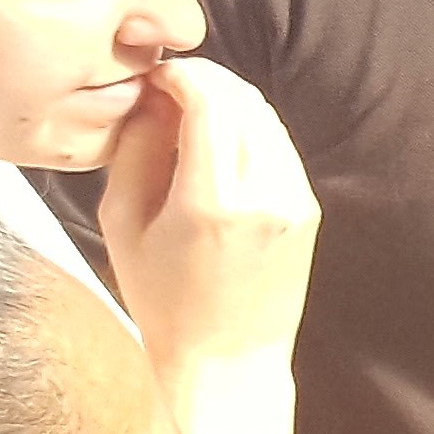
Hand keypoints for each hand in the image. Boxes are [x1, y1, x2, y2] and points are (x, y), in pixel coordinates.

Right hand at [91, 56, 318, 371]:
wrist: (227, 360)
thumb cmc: (163, 301)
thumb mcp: (123, 224)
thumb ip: (137, 149)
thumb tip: (152, 96)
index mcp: (212, 201)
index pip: (210, 100)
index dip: (181, 73)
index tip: (154, 75)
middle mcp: (265, 194)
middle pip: (243, 100)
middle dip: (204, 81)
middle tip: (167, 89)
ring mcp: (296, 200)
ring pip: (266, 118)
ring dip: (229, 102)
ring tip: (188, 115)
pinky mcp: (310, 208)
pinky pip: (279, 147)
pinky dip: (249, 130)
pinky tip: (217, 145)